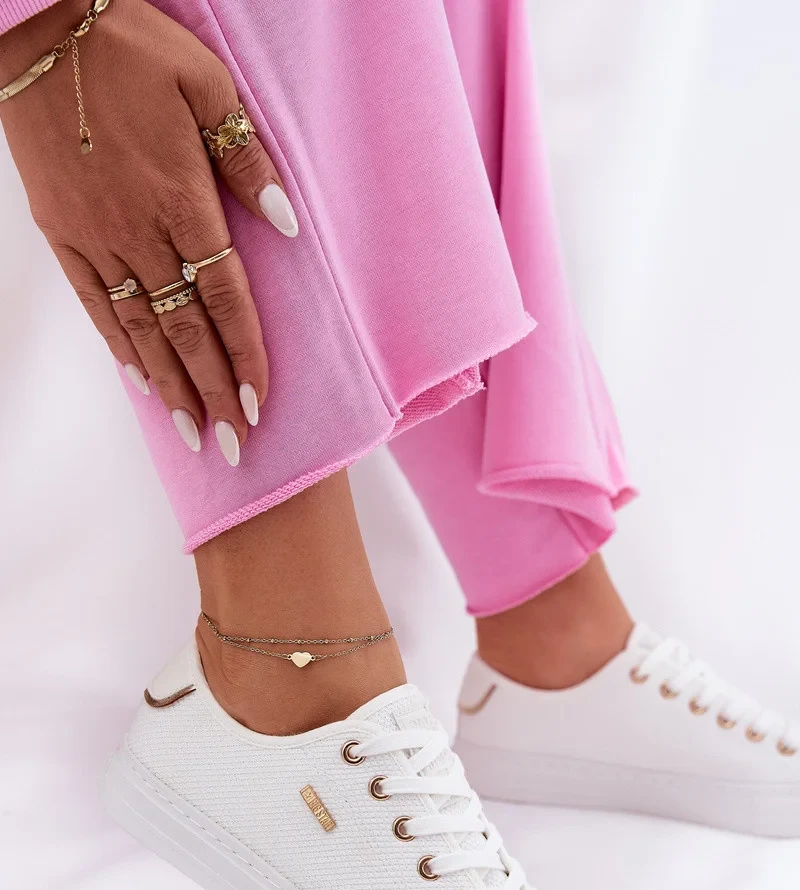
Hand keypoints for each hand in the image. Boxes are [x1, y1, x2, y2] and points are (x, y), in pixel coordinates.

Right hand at [0, 0, 298, 462]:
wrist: (38, 27)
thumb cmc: (130, 48)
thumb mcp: (207, 86)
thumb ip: (246, 161)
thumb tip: (285, 222)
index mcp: (182, 200)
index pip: (224, 298)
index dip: (245, 356)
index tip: (262, 403)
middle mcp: (138, 233)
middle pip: (186, 331)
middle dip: (214, 392)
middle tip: (233, 444)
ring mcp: (96, 239)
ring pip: (142, 330)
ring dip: (171, 387)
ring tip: (193, 432)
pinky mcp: (62, 235)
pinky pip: (95, 305)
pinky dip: (121, 347)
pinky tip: (142, 380)